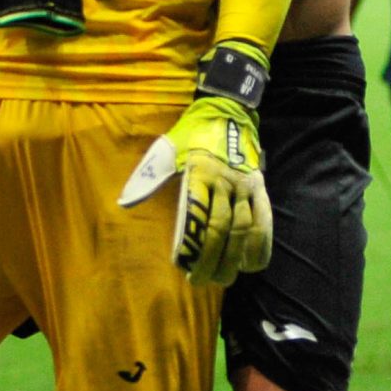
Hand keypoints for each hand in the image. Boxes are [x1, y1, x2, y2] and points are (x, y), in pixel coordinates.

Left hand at [119, 89, 272, 285]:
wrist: (227, 110)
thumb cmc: (191, 134)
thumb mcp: (166, 149)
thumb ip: (148, 177)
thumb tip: (125, 202)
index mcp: (200, 174)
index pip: (197, 215)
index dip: (192, 244)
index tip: (182, 265)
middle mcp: (226, 182)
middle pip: (222, 229)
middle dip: (212, 259)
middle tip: (201, 280)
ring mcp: (246, 186)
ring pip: (245, 229)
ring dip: (235, 257)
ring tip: (224, 278)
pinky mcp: (260, 187)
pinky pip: (265, 220)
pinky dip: (261, 245)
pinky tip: (252, 265)